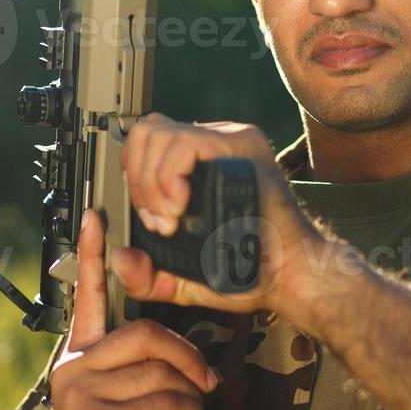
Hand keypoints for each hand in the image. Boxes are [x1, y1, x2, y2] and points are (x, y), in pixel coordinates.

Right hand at [40, 211, 217, 409]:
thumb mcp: (116, 408)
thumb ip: (135, 374)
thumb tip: (184, 357)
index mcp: (79, 359)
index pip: (88, 298)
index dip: (96, 255)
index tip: (98, 217)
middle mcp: (75, 368)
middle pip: (148, 332)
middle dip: (188, 358)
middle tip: (207, 384)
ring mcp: (83, 394)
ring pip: (162, 371)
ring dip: (192, 400)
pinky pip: (166, 403)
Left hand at [110, 113, 330, 321]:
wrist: (291, 277)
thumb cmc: (250, 273)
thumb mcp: (185, 278)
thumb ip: (149, 276)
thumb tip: (119, 259)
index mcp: (202, 165)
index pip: (148, 141)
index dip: (135, 178)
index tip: (150, 218)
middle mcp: (215, 146)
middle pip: (147, 131)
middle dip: (138, 182)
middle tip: (159, 220)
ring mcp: (230, 141)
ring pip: (159, 134)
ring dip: (152, 183)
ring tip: (171, 217)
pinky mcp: (243, 146)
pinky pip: (186, 143)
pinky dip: (170, 177)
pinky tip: (180, 206)